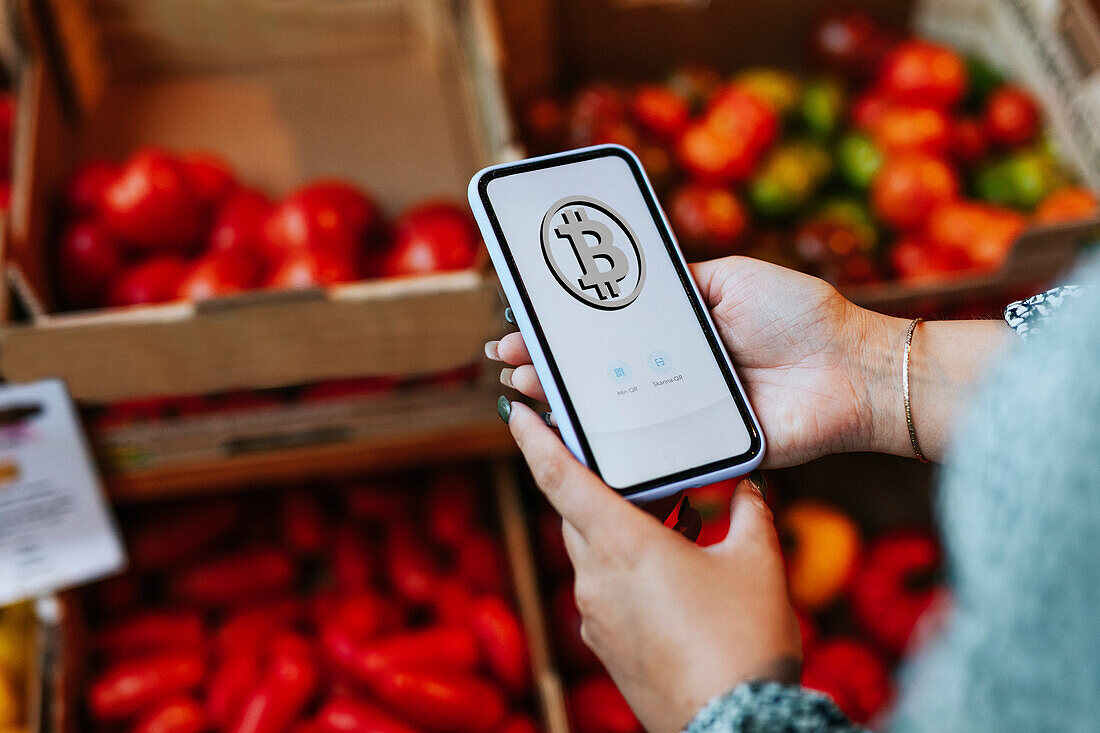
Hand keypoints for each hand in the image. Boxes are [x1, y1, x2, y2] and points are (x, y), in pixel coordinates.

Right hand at [488, 256, 886, 467]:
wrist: (855, 368)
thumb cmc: (800, 316)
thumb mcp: (731, 278)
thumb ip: (682, 281)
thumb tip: (630, 273)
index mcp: (681, 335)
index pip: (610, 333)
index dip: (567, 329)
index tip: (526, 323)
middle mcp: (677, 374)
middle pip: (602, 375)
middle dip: (551, 367)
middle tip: (509, 359)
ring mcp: (688, 413)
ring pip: (617, 411)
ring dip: (568, 403)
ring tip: (526, 386)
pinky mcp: (705, 447)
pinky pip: (654, 448)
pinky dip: (613, 445)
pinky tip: (573, 434)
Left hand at [504, 401, 800, 732]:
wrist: (732, 726)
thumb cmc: (742, 642)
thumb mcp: (757, 563)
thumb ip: (750, 512)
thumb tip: (747, 489)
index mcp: (621, 543)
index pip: (559, 477)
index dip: (534, 439)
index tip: (517, 412)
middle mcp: (595, 576)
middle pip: (575, 511)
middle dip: (591, 483)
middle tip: (620, 462)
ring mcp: (595, 615)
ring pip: (590, 551)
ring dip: (615, 528)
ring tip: (666, 521)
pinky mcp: (606, 646)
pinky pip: (602, 589)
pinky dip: (623, 568)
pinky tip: (668, 573)